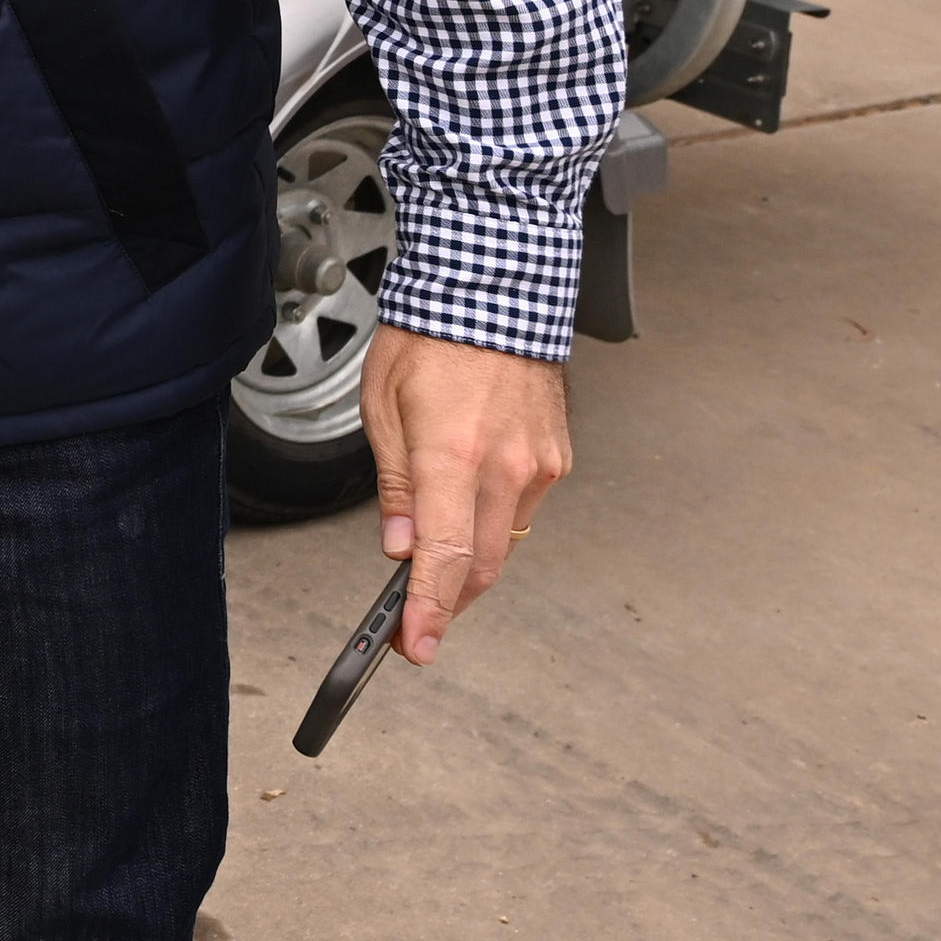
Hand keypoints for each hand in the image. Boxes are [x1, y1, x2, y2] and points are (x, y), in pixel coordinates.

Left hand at [365, 326, 571, 662]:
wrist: (491, 296)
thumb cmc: (428, 340)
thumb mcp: (383, 407)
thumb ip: (395, 486)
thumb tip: (399, 546)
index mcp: (453, 453)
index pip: (444, 555)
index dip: (429, 609)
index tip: (415, 644)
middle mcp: (505, 466)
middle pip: (480, 564)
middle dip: (447, 602)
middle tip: (412, 623)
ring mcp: (539, 465)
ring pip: (502, 540)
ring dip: (468, 560)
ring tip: (430, 557)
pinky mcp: (557, 459)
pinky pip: (521, 509)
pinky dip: (490, 520)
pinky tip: (467, 503)